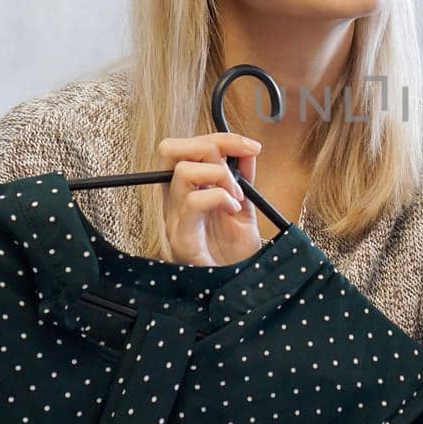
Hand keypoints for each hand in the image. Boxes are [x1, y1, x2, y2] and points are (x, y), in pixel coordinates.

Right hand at [157, 133, 263, 266]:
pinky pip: (193, 202)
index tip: (251, 146)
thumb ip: (242, 177)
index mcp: (186, 190)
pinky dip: (219, 197)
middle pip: (171, 150)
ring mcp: (174, 219)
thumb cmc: (235, 252)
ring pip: (183, 172)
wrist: (238, 285)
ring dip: (219, 176)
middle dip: (210, 146)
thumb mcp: (243, 206)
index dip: (219, 138)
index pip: (186, 147)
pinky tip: (233, 209)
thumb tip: (248, 149)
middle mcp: (174, 200)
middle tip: (236, 168)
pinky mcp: (181, 238)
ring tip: (236, 197)